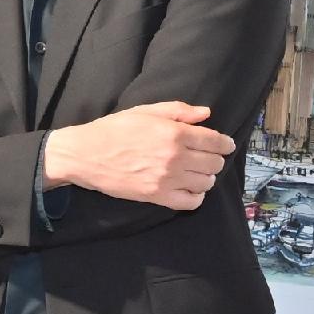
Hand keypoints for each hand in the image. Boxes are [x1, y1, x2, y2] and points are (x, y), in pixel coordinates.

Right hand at [42, 101, 230, 209]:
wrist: (86, 154)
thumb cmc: (114, 129)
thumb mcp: (146, 111)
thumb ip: (179, 111)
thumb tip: (206, 114)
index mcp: (175, 133)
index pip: (215, 141)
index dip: (225, 144)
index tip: (226, 145)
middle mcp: (176, 157)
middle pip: (214, 163)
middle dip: (215, 159)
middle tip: (207, 158)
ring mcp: (168, 179)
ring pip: (206, 183)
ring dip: (206, 177)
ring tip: (197, 173)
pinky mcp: (157, 196)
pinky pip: (191, 202)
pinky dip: (196, 196)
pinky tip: (189, 189)